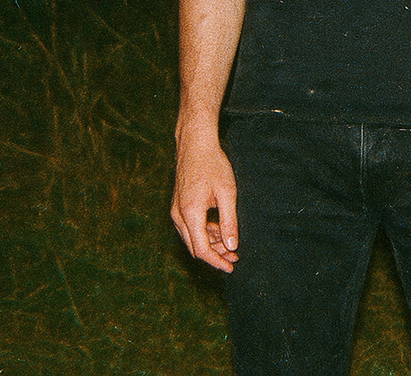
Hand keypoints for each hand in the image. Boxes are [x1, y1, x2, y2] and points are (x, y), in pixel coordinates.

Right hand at [171, 131, 238, 272]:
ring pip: (192, 238)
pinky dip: (204, 233)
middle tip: (234, 257)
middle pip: (195, 247)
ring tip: (230, 244)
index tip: (231, 267)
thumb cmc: (213, 164)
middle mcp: (178, 215)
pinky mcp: (178, 205)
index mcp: (190, 213)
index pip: (202, 249)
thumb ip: (229, 221)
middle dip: (215, 255)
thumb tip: (232, 245)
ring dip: (210, 244)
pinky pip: (189, 227)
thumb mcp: (227, 192)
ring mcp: (176, 210)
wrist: (195, 144)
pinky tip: (219, 229)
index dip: (217, 261)